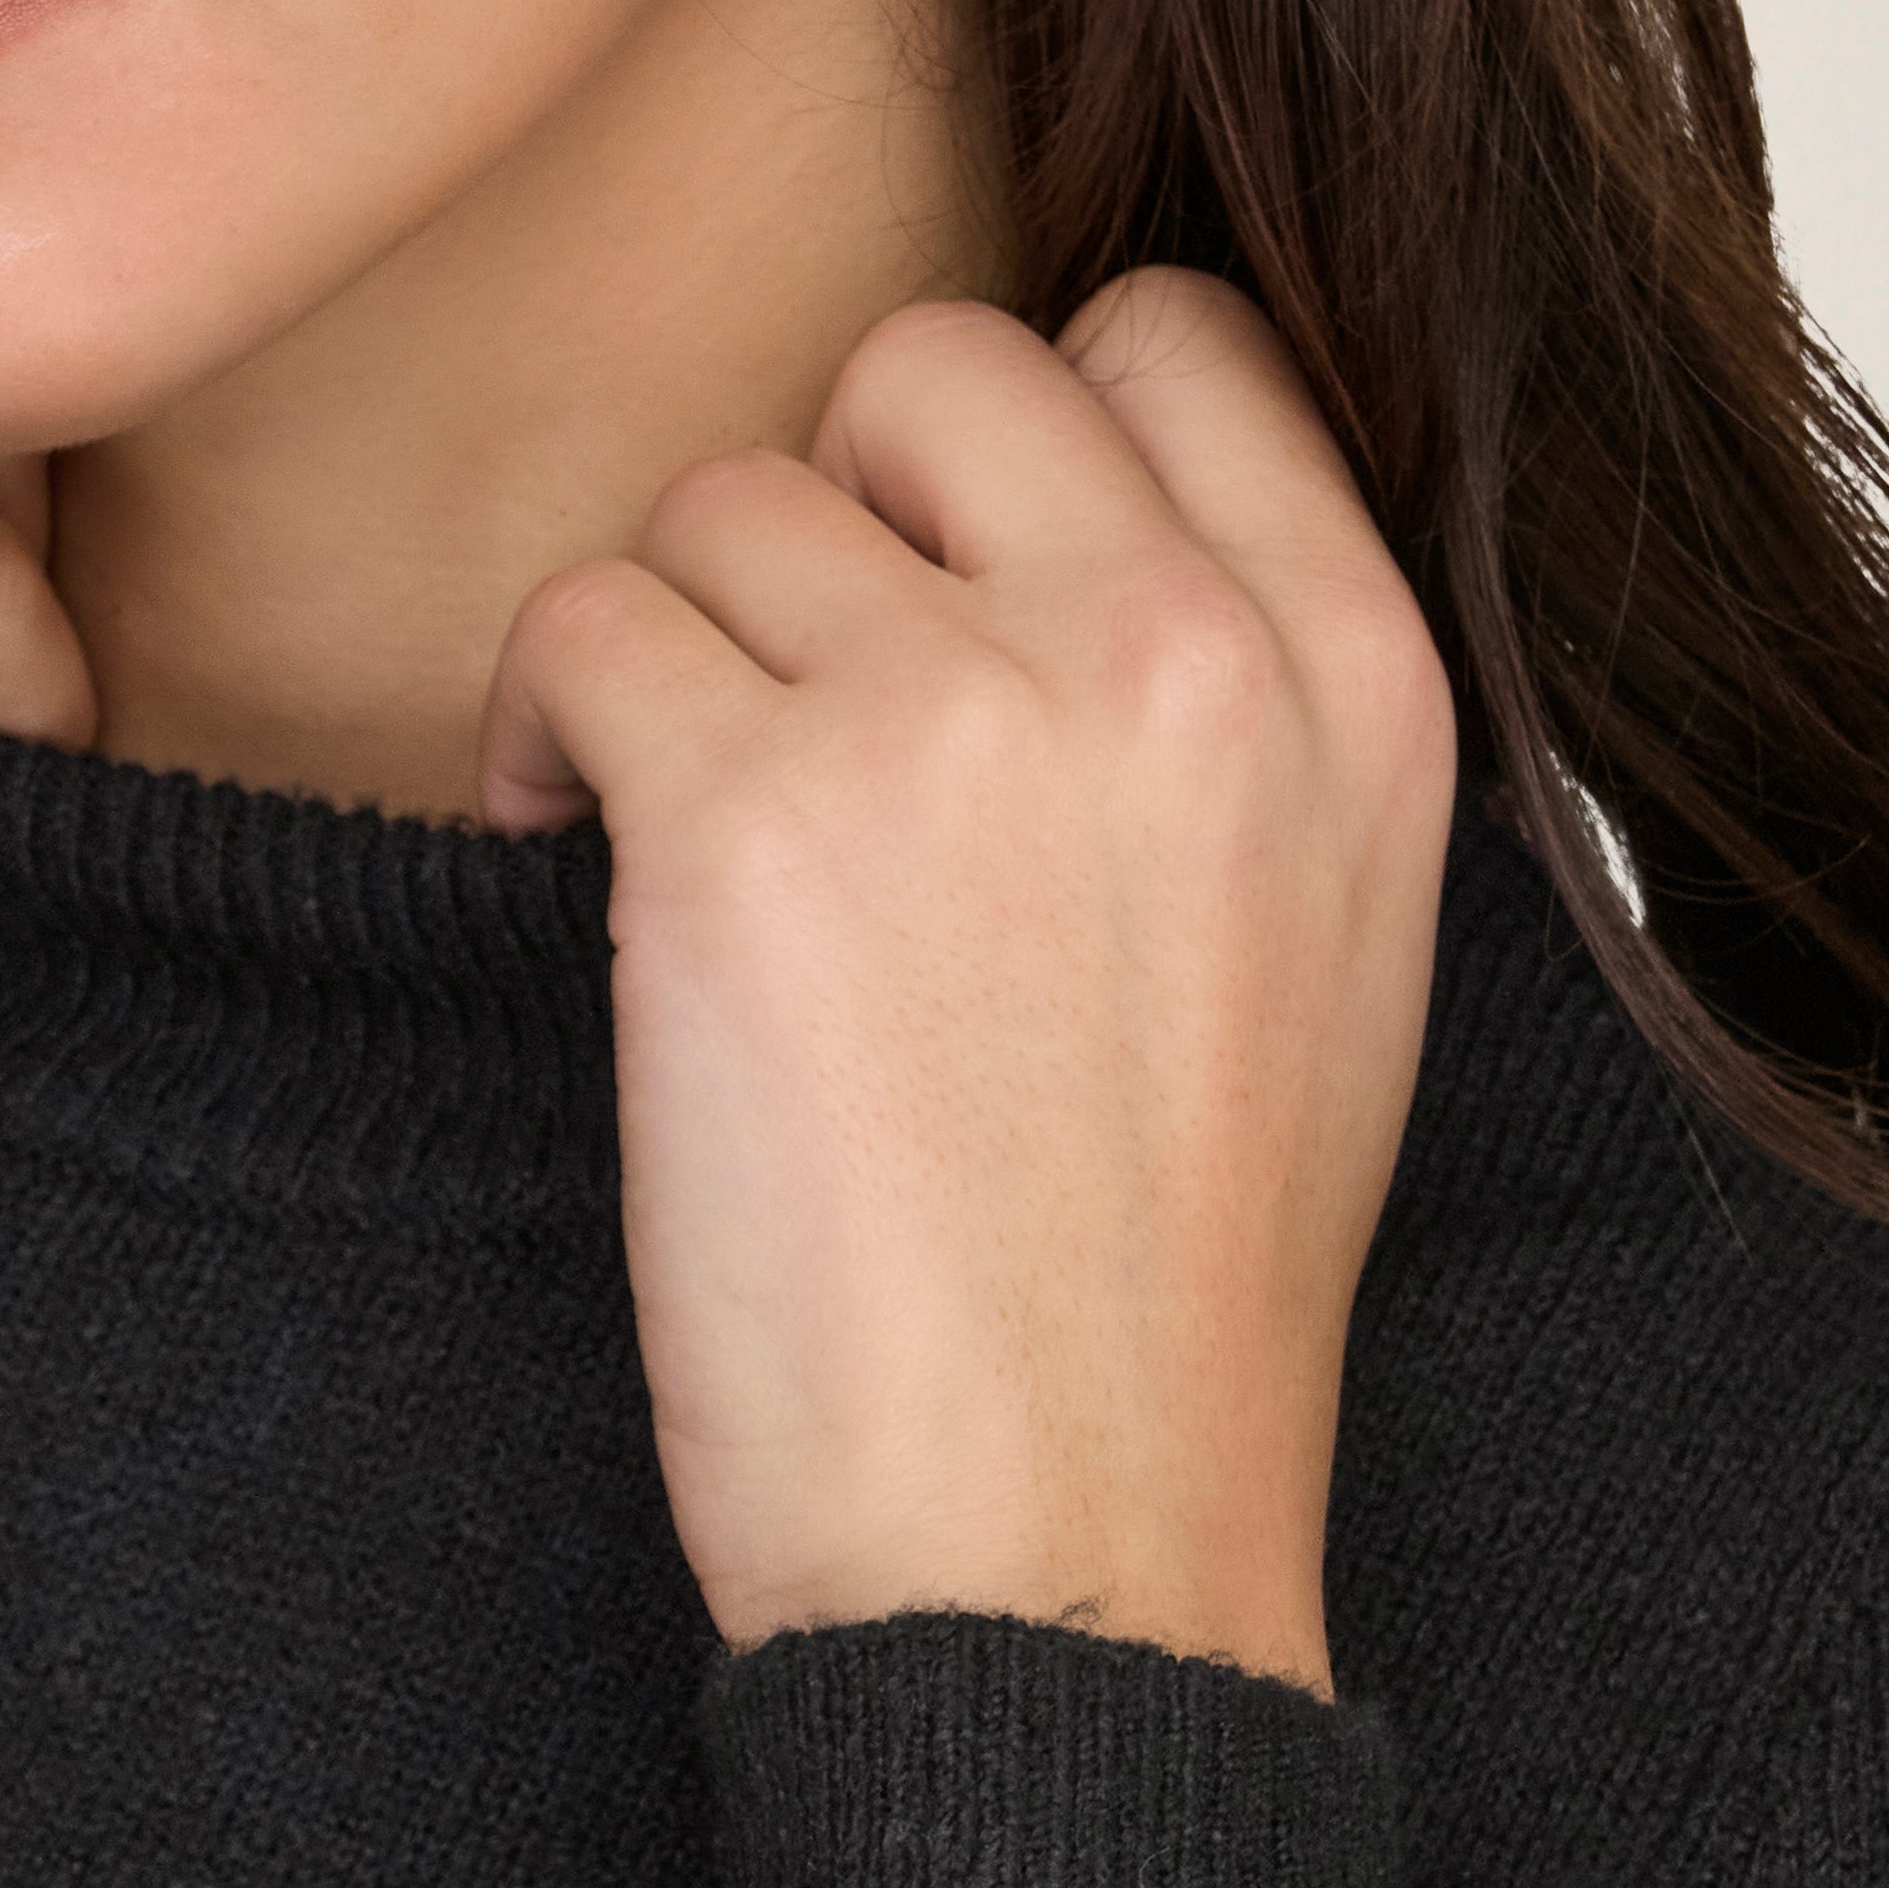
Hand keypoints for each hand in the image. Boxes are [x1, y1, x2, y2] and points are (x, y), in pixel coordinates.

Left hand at [476, 271, 1457, 1694]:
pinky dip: (533, 732)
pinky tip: (568, 856)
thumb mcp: (1324, 938)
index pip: (1176, 333)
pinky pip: (577, 626)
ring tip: (683, 836)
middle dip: (830, 507)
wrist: (1062, 1554)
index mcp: (1355, 676)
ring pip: (722, 501)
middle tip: (793, 695)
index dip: (1017, 428)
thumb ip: (1220, 694)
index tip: (937, 567)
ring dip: (670, 650)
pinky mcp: (744, 817)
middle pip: (928, 363)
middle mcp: (1176, 653)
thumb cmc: (1157, 1293)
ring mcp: (959, 719)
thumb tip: (1021, 524)